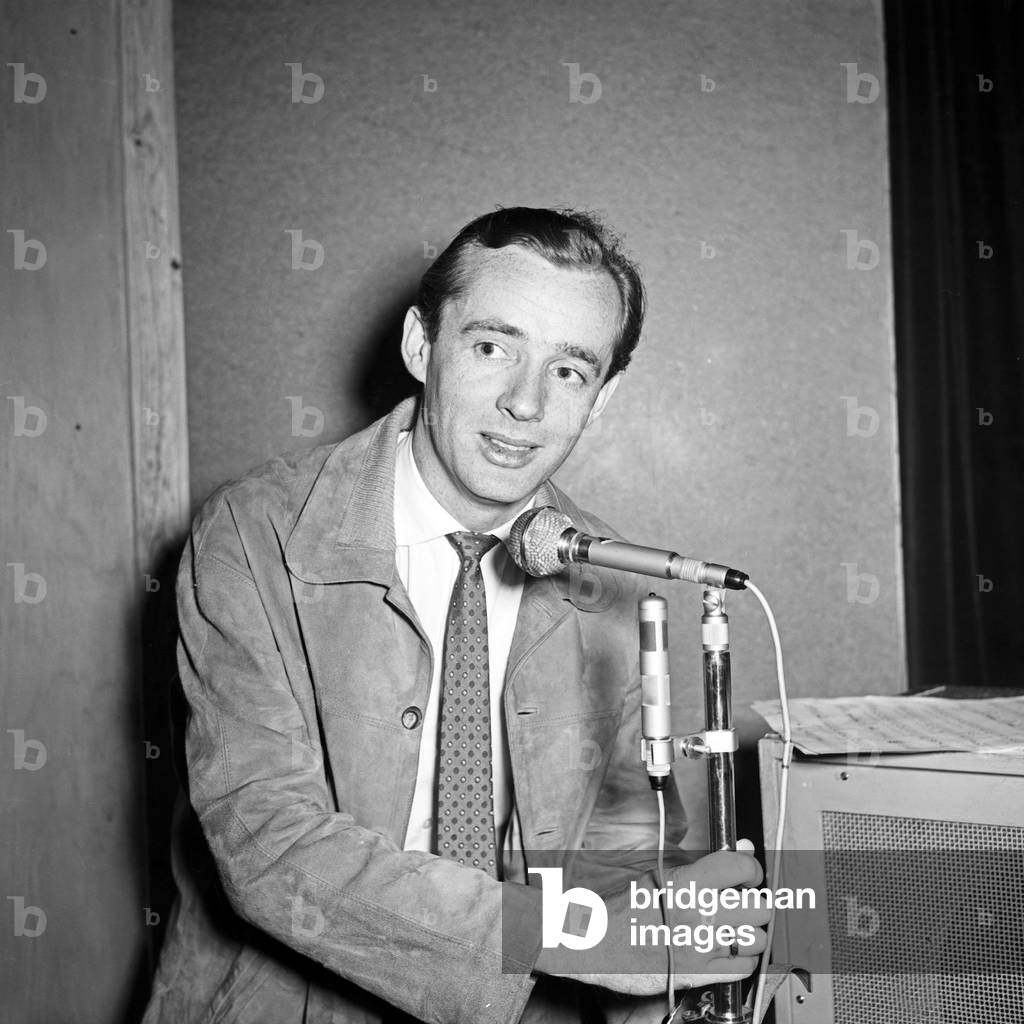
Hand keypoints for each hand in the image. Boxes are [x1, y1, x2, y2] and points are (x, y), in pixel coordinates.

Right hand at [535, 841, 768, 996]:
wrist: (591, 941)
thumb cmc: (619, 904)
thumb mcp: (656, 872)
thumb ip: (702, 862)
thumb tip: (740, 849)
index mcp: (686, 882)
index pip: (742, 868)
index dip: (751, 869)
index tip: (746, 874)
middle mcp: (697, 914)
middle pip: (758, 906)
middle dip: (755, 901)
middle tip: (742, 899)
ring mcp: (700, 947)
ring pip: (756, 939)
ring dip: (751, 931)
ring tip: (735, 925)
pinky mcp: (698, 974)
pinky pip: (743, 968)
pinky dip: (742, 958)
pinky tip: (728, 948)